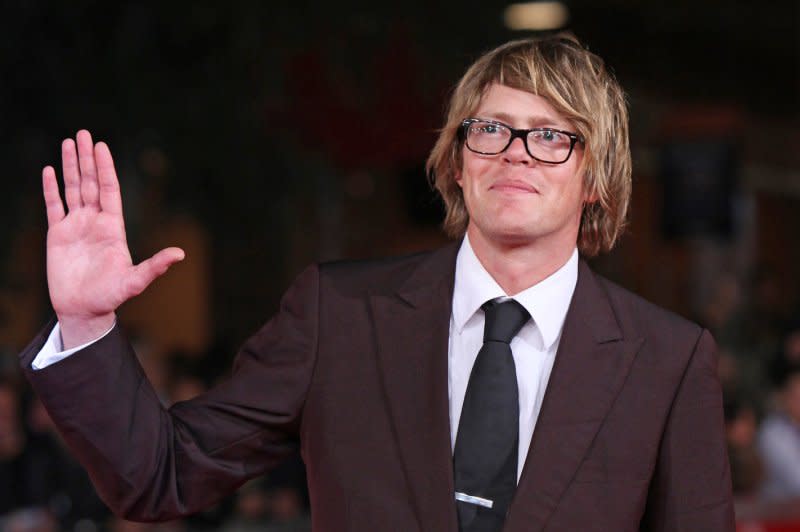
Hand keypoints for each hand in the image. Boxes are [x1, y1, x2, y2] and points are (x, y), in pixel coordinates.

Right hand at [43, 130, 184, 348]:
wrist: (83, 310)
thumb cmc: (111, 297)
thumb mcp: (134, 281)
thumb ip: (155, 266)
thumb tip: (180, 254)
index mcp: (113, 227)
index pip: (109, 190)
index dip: (105, 168)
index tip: (101, 146)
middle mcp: (95, 222)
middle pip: (90, 183)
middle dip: (87, 159)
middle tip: (83, 133)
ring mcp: (76, 227)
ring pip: (72, 189)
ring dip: (70, 166)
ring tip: (68, 143)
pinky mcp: (58, 236)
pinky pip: (53, 206)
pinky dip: (50, 189)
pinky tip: (50, 170)